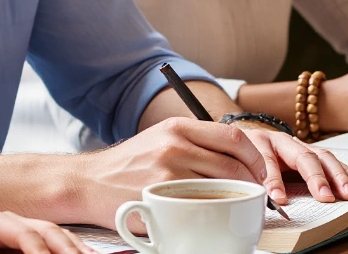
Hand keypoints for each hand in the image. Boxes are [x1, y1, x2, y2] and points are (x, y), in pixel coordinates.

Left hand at [0, 209, 94, 253]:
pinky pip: (56, 243)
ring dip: (76, 249)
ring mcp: (21, 231)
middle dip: (66, 249)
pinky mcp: (28, 244)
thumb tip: (31, 248)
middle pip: (47, 230)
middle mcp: (10, 222)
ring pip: (57, 236)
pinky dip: (73, 249)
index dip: (38, 250)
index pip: (24, 233)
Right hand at [75, 118, 347, 228]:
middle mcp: (174, 144)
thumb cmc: (125, 167)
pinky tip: (217, 221)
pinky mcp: (161, 196)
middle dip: (255, 184)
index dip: (256, 158)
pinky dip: (218, 215)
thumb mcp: (158, 141)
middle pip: (235, 163)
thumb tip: (237, 162)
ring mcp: (168, 171)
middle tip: (259, 199)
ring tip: (243, 211)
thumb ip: (193, 145)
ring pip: (223, 186)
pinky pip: (203, 207)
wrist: (85, 182)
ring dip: (240, 202)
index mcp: (177, 127)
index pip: (233, 136)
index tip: (262, 174)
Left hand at [239, 126, 347, 204]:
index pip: (267, 160)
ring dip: (337, 176)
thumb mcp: (235, 163)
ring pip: (321, 156)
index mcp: (258, 141)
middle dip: (315, 177)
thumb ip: (243, 177)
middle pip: (302, 155)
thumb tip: (252, 196)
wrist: (241, 138)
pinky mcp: (310, 152)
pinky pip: (330, 160)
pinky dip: (344, 172)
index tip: (278, 199)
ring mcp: (297, 145)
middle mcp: (281, 140)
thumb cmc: (239, 153)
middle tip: (325, 197)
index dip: (273, 180)